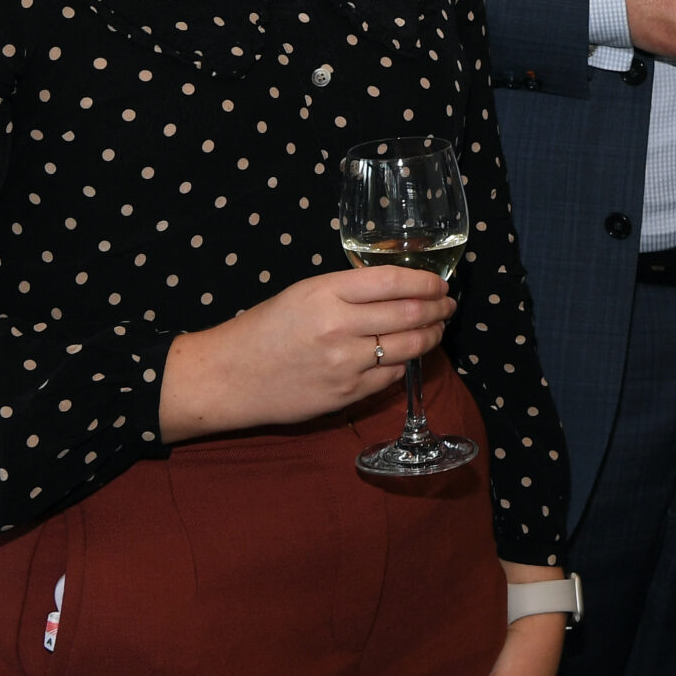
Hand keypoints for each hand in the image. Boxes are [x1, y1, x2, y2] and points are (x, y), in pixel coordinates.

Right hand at [157, 267, 453, 441]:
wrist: (227, 377)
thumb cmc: (264, 329)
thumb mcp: (304, 293)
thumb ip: (349, 290)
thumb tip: (400, 288)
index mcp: (327, 292)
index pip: (395, 281)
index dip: (428, 282)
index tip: (441, 283)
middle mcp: (340, 326)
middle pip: (411, 314)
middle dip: (439, 308)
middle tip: (448, 306)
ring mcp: (345, 363)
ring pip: (410, 347)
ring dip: (432, 336)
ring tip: (437, 328)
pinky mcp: (346, 394)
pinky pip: (392, 375)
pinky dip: (408, 362)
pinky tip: (410, 354)